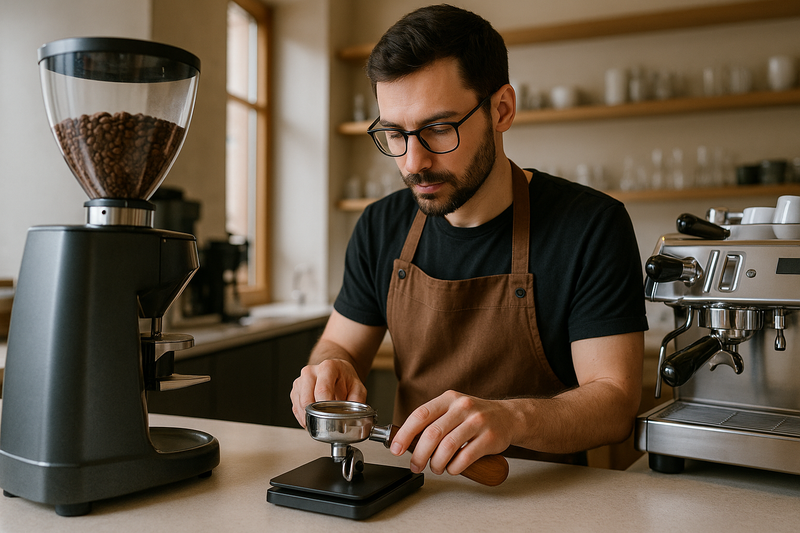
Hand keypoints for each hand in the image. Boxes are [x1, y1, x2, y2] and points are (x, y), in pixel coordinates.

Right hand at [290, 358, 367, 426]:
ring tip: (321, 421)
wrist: (335, 371)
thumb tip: (355, 416)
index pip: (322, 389)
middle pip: (307, 400)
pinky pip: (296, 409)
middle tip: (326, 424)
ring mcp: (300, 381)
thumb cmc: (344, 378)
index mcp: (328, 368)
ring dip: (309, 418)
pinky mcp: (295, 391)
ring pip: (299, 406)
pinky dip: (304, 418)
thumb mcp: (357, 387)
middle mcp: (310, 372)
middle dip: (316, 416)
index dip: (325, 406)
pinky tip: (314, 418)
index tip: (330, 417)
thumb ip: (357, 400)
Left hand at [390, 390, 515, 475]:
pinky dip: (454, 468)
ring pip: (447, 447)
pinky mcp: (489, 438)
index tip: (396, 449)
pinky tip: (452, 468)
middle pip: (432, 434)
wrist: (509, 417)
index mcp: (448, 399)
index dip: (405, 433)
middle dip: (419, 455)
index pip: (420, 415)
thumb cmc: (474, 416)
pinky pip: (465, 458)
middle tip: (415, 465)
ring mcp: (477, 421)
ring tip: (436, 468)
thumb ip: (433, 421)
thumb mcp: (452, 409)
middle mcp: (462, 407)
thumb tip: (408, 442)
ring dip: (436, 463)